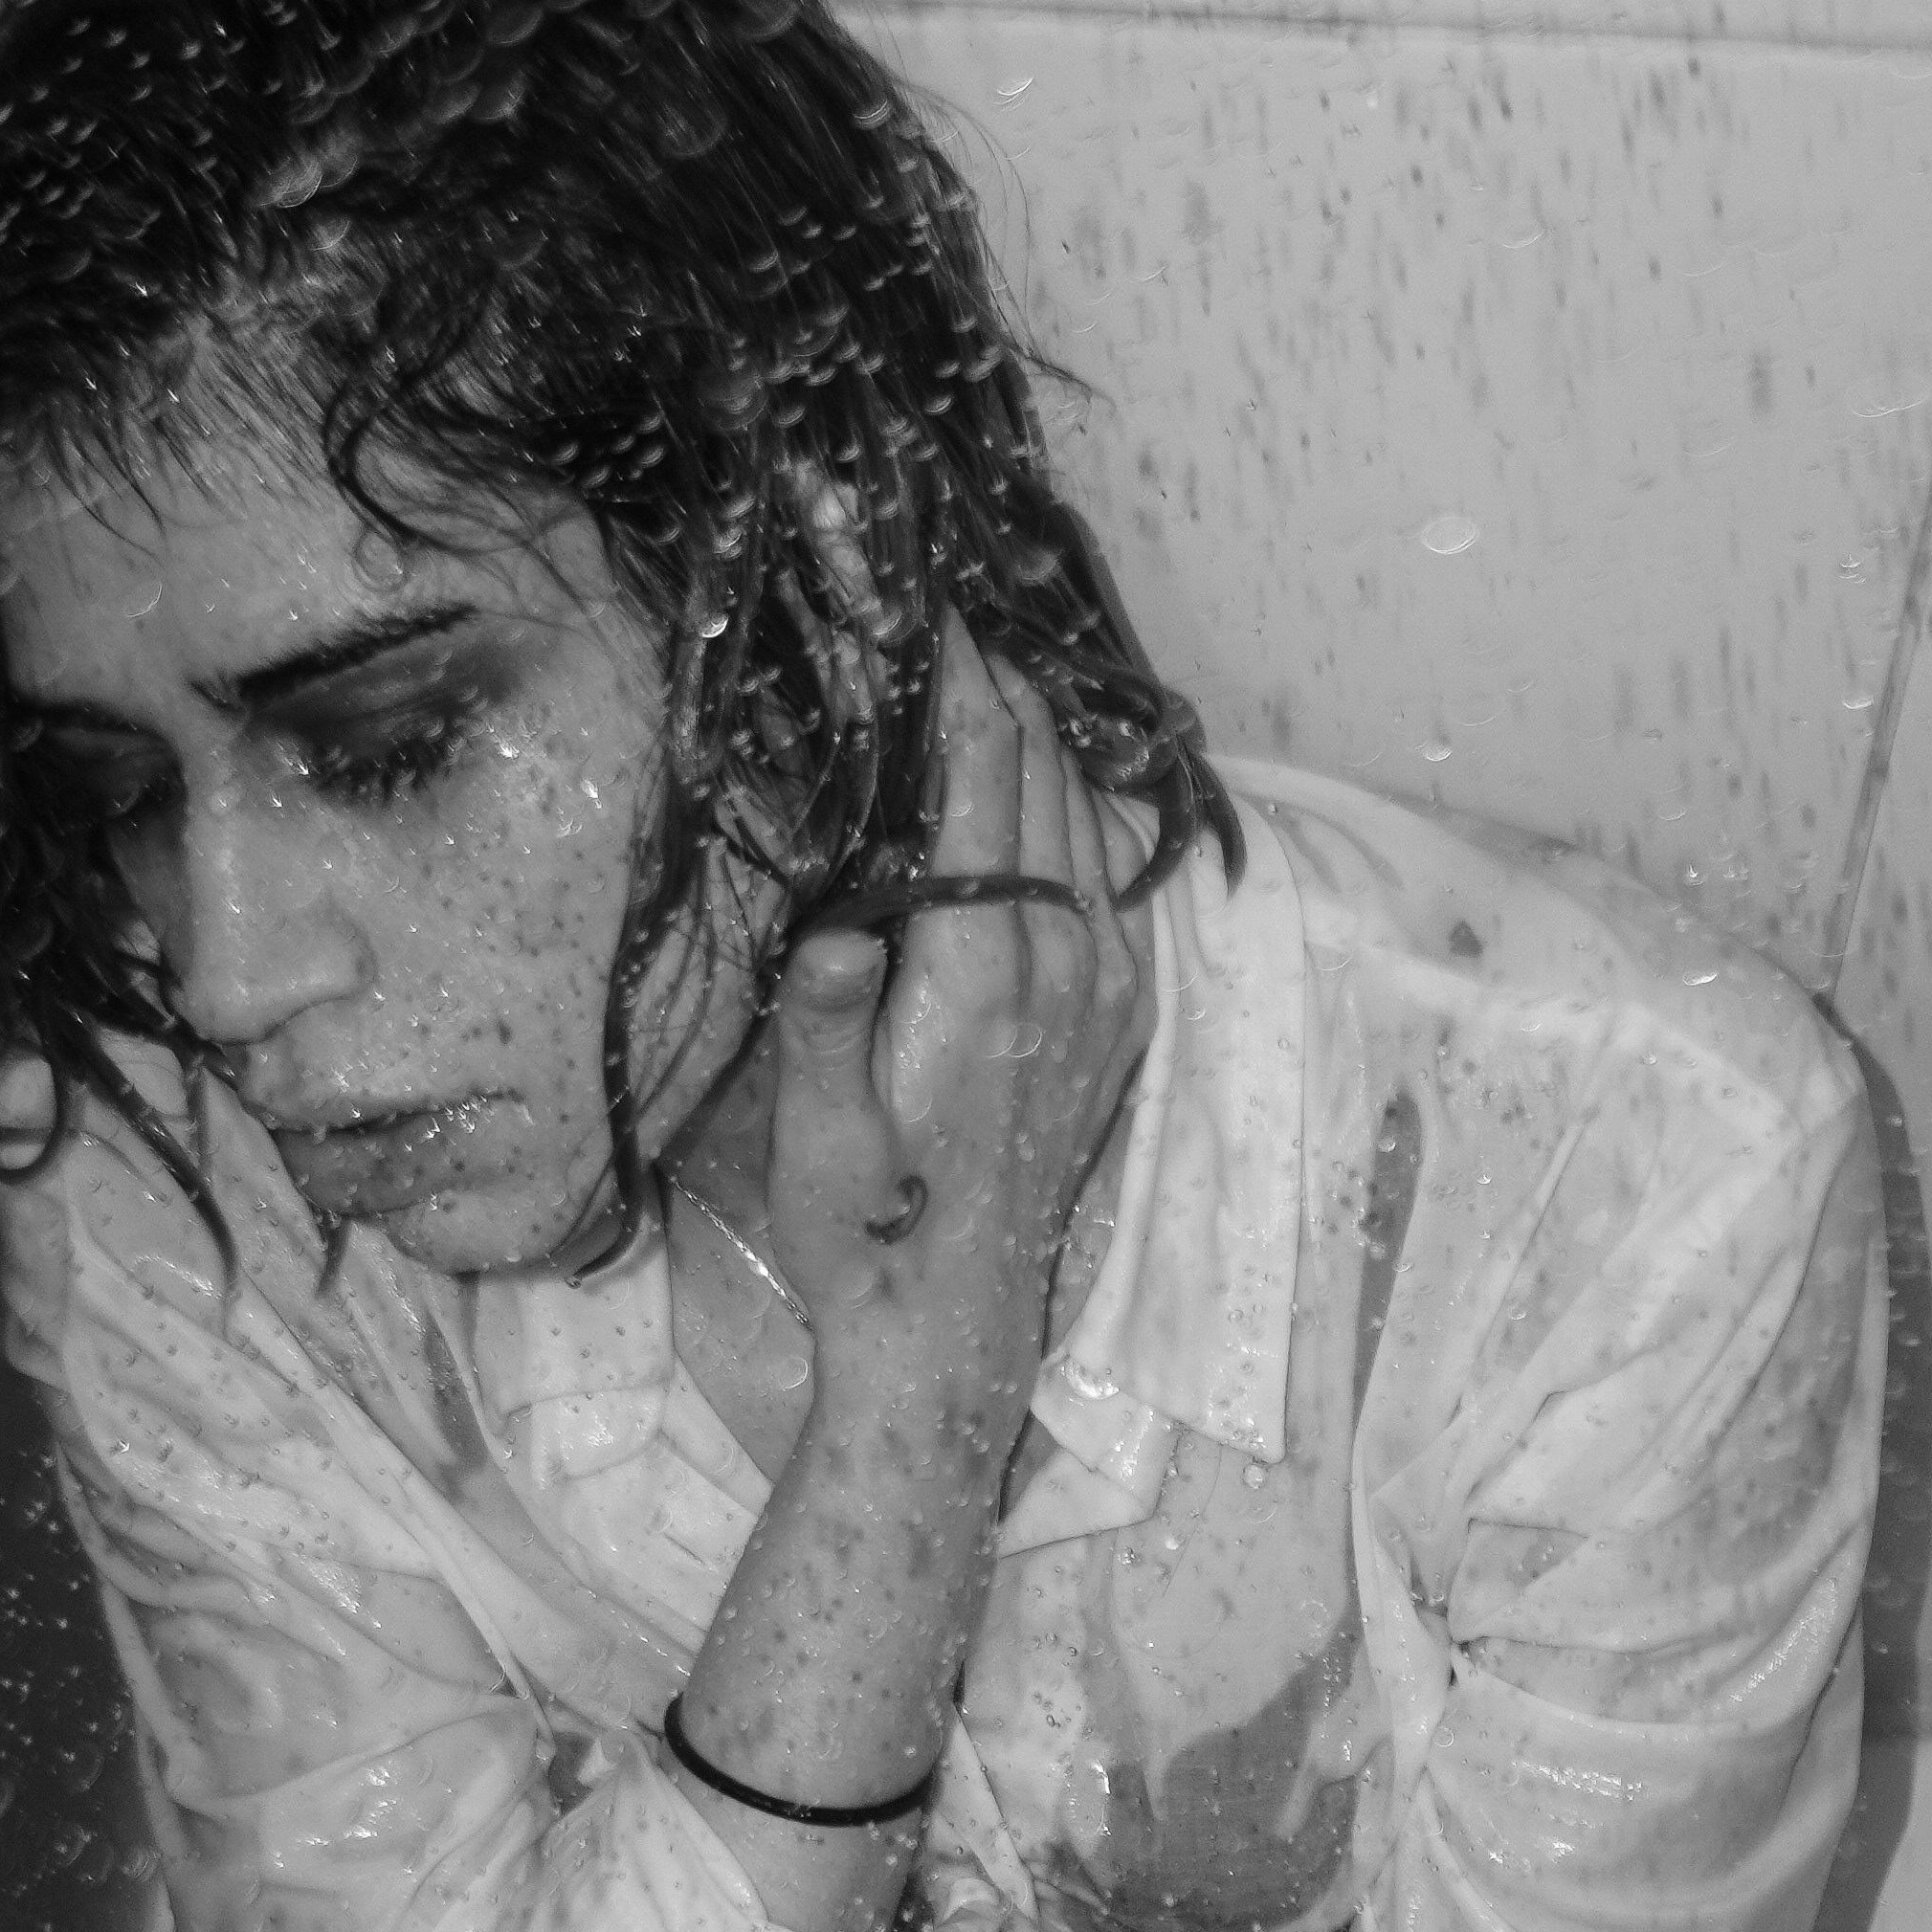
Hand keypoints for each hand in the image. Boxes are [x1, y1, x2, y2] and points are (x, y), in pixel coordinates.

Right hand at [758, 637, 1151, 1481]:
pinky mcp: (1121, 1017)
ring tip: (989, 668)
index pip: (987, 780)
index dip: (963, 680)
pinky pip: (1115, 877)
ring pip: (1092, 817)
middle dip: (1002, 685)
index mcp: (986, 974)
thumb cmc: (861, 1234)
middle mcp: (1067, 966)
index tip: (931, 599)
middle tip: (947, 606)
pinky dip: (1081, 808)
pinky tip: (1047, 782)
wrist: (949, 1333)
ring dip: (1044, 738)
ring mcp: (1108, 990)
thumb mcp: (810, 1136)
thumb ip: (823, 1024)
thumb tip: (839, 926)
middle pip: (1049, 777)